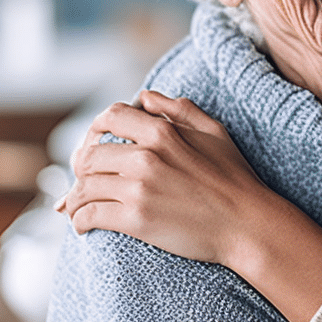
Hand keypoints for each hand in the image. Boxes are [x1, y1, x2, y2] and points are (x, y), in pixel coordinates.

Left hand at [56, 90, 268, 265]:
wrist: (247, 224)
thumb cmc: (234, 178)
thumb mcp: (213, 132)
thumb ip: (179, 109)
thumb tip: (146, 97)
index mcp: (162, 132)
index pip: (110, 117)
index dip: (95, 129)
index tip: (94, 144)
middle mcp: (146, 157)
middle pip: (89, 155)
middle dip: (79, 168)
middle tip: (81, 179)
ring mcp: (140, 189)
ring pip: (84, 186)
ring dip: (74, 198)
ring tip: (75, 206)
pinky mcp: (137, 220)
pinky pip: (91, 215)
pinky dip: (80, 220)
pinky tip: (83, 224)